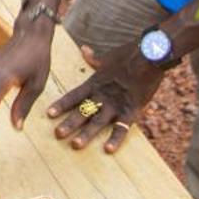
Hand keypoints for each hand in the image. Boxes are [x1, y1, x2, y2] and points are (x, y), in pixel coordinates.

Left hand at [47, 41, 167, 152]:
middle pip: (82, 111)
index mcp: (95, 83)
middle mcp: (102, 95)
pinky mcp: (131, 110)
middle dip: (69, 123)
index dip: (61, 105)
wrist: (150, 55)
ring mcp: (116, 104)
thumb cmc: (129, 54)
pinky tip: (108, 149)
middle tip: (57, 135)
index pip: (73, 96)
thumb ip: (94, 58)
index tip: (49, 114)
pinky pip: (122, 127)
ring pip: (98, 121)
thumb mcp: (108, 57)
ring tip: (76, 145)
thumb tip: (83, 49)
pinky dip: (116, 138)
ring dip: (86, 134)